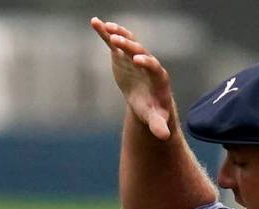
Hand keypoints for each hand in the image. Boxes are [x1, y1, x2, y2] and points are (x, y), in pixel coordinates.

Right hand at [90, 17, 172, 139]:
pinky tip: (94, 22)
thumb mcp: (155, 119)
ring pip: (128, 42)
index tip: (137, 59)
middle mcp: (147, 63)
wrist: (146, 101)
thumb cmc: (153, 111)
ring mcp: (134, 56)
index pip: (154, 67)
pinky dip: (105, 32)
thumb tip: (164, 136)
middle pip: (140, 51)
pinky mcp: (122, 55)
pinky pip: (114, 41)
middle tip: (117, 40)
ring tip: (105, 27)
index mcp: (158, 78)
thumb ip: (159, 126)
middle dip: (129, 45)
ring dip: (118, 34)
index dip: (147, 62)